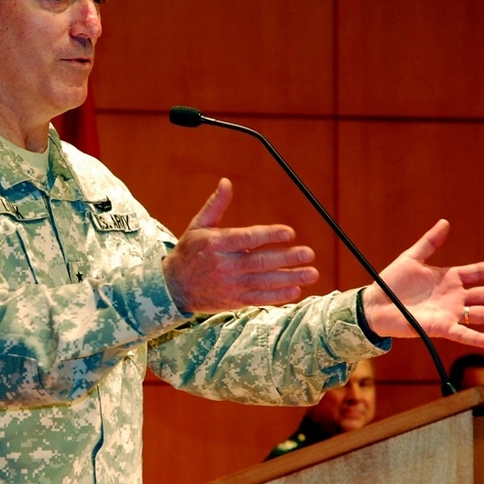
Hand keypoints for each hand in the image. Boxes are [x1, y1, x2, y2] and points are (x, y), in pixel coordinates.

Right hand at [163, 178, 318, 313]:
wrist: (173, 287)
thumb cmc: (188, 252)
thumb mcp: (197, 226)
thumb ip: (215, 205)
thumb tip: (226, 182)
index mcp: (216, 244)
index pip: (247, 238)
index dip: (269, 235)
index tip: (289, 233)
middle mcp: (225, 265)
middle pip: (260, 262)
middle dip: (286, 258)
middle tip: (308, 253)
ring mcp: (230, 285)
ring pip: (264, 281)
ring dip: (289, 277)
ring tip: (311, 273)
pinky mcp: (234, 300)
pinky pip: (259, 299)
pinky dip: (278, 296)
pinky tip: (295, 290)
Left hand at [361, 219, 483, 347]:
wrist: (374, 305)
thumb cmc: (390, 283)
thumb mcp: (410, 258)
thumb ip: (429, 243)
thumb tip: (444, 223)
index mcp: (449, 278)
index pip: (478, 273)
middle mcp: (453, 297)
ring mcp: (449, 313)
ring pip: (481, 313)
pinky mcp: (439, 328)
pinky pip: (462, 333)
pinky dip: (477, 337)